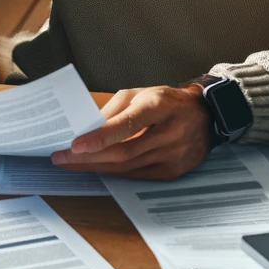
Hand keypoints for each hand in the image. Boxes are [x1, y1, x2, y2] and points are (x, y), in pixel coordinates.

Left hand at [51, 84, 211, 180]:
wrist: (206, 116)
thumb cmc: (168, 101)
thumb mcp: (141, 93)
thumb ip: (114, 109)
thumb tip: (88, 127)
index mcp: (160, 106)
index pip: (128, 124)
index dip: (101, 137)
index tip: (76, 145)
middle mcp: (169, 132)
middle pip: (124, 152)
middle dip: (89, 157)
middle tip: (62, 157)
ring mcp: (174, 155)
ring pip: (128, 167)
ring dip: (97, 167)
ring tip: (72, 163)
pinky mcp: (173, 171)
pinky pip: (138, 175)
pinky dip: (115, 172)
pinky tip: (97, 168)